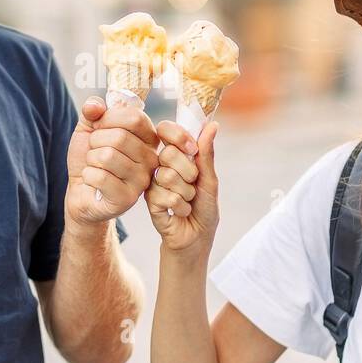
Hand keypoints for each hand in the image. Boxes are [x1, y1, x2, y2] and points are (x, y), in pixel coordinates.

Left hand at [66, 95, 159, 224]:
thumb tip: (94, 106)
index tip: (99, 127)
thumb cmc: (91, 158)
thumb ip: (92, 111)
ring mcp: (141, 180)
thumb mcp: (89, 128)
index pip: (135, 117)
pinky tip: (93, 182)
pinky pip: (101, 178)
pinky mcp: (128, 198)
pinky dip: (88, 176)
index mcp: (148, 138)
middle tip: (94, 151)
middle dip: (95, 141)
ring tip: (95, 167)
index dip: (108, 118)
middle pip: (120, 137)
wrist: (81, 190)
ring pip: (108, 157)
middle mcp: (151, 159)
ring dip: (91, 160)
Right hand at [147, 119, 218, 251]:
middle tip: (193, 184)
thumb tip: (212, 125)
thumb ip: (206, 153)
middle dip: (189, 172)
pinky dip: (181, 206)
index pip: (166, 130)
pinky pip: (165, 196)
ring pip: (167, 176)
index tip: (193, 150)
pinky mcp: (149, 201)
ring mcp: (152, 183)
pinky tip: (180, 212)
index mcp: (174, 155)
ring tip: (187, 201)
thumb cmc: (204, 208)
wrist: (198, 237)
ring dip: (186, 193)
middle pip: (168, 154)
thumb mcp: (209, 179)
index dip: (179, 136)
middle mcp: (160, 166)